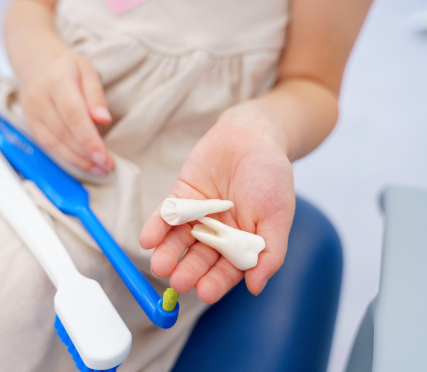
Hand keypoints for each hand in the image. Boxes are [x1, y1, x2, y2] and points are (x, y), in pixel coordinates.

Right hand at [19, 41, 113, 175]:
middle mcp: (40, 97)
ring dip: (79, 160)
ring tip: (99, 168)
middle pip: (65, 132)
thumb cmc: (67, 66)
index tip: (104, 156)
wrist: (36, 62)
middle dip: (88, 153)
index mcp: (57, 80)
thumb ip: (96, 96)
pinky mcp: (30, 123)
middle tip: (107, 165)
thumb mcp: (87, 71)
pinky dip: (67, 157)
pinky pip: (48, 145)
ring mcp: (31, 112)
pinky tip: (83, 163)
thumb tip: (103, 120)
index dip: (89, 139)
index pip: (74, 115)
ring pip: (55, 143)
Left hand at [139, 101, 295, 302]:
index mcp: (242, 243)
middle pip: (199, 258)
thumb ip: (269, 250)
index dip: (216, 282)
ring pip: (179, 241)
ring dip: (168, 254)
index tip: (204, 292)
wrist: (253, 134)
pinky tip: (148, 239)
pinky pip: (166, 215)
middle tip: (178, 282)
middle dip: (188, 270)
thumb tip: (256, 286)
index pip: (226, 269)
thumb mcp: (278, 214)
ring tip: (160, 265)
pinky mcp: (181, 197)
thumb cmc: (272, 175)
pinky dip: (156, 227)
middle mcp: (217, 234)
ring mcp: (197, 216)